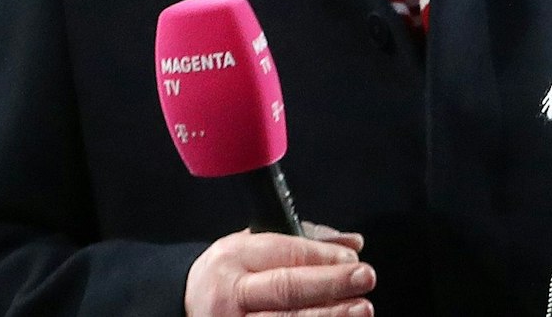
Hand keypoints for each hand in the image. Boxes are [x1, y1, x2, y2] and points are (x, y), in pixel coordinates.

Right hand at [185, 224, 374, 316]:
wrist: (187, 308)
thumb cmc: (230, 277)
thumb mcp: (253, 249)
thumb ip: (302, 242)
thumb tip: (351, 244)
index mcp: (232, 259)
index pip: (282, 254)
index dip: (321, 257)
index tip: (352, 259)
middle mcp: (229, 295)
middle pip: (285, 288)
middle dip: (330, 284)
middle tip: (365, 278)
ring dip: (329, 316)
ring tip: (361, 309)